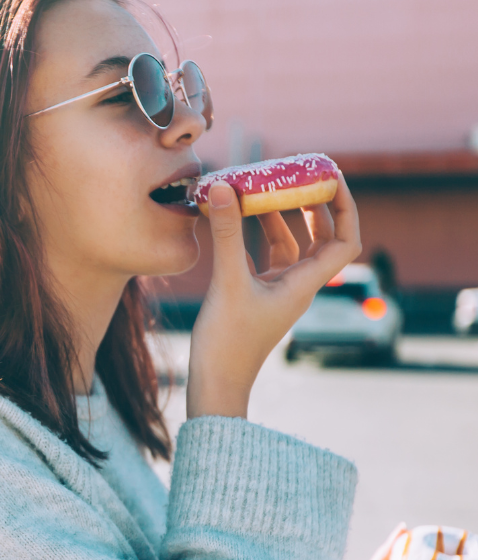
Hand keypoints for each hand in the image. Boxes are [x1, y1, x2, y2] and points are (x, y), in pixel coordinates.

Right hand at [186, 175, 360, 418]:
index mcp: (304, 285)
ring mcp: (277, 290)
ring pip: (292, 244)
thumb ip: (227, 234)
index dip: (345, 207)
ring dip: (282, 216)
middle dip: (313, 203)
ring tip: (264, 187)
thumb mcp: (227, 283)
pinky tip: (237, 217)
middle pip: (322, 238)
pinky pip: (266, 256)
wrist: (215, 385)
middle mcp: (297, 286)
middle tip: (297, 174)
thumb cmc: (227, 343)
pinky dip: (256, 233)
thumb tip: (225, 187)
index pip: (345, 241)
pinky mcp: (256, 295)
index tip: (331, 176)